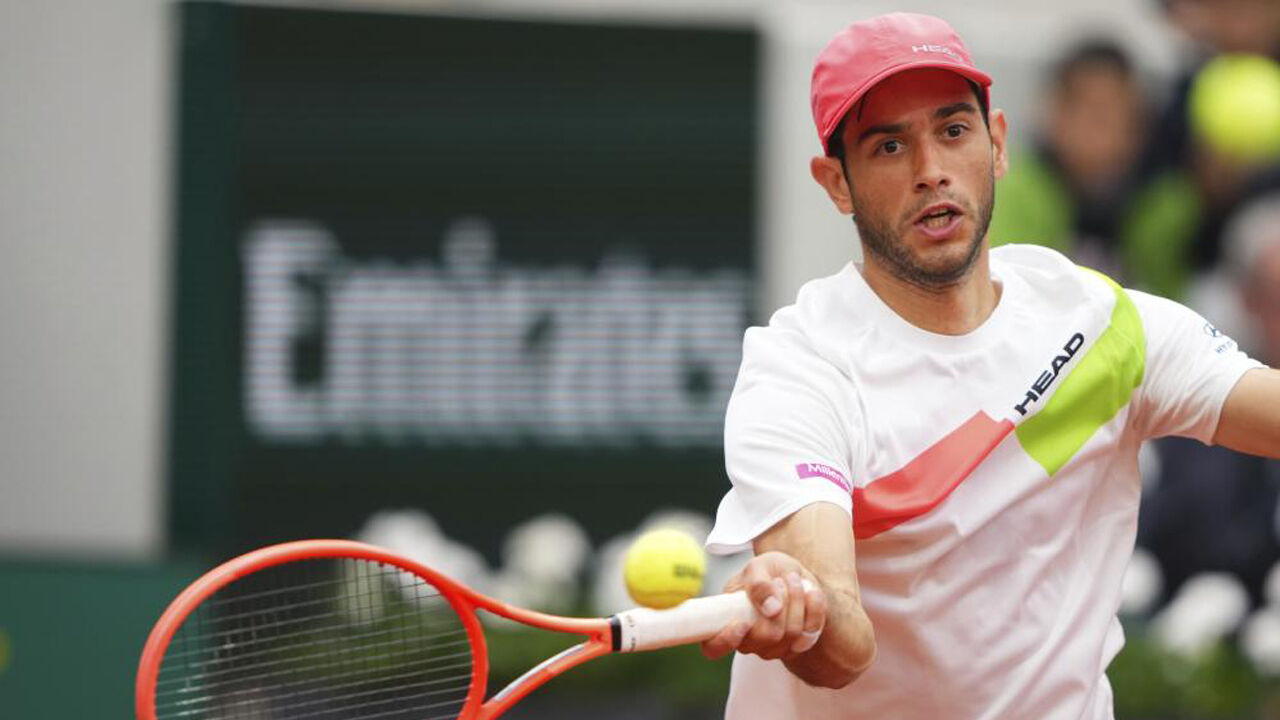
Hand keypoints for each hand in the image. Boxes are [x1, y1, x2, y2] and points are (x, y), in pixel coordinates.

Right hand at [700, 551, 826, 660]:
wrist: (792, 576)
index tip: (741, 623)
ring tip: (793, 580)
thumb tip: (771, 609)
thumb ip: (759, 584)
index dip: (725, 640)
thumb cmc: (767, 571)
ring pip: (792, 634)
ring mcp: (771, 649)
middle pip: (767, 636)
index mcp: (725, 621)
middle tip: (781, 580)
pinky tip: (811, 591)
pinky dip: (815, 608)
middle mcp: (746, 641)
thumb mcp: (759, 566)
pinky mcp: (796, 647)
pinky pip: (811, 633)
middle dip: (780, 603)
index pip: (713, 647)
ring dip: (797, 601)